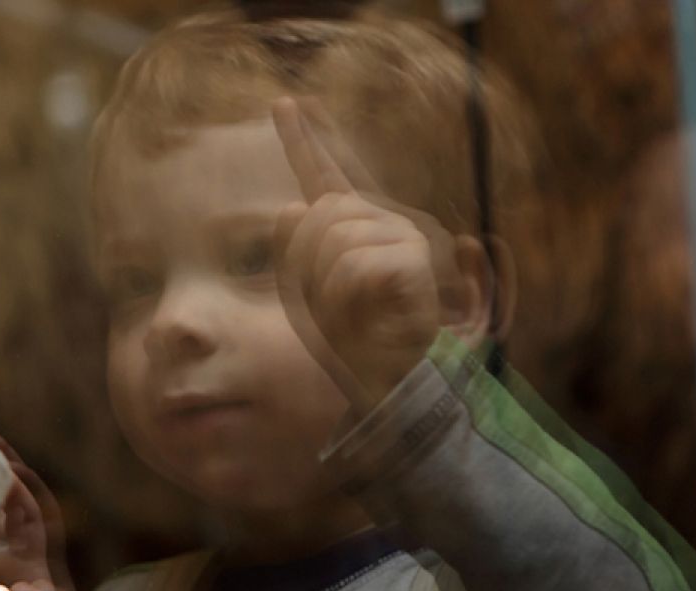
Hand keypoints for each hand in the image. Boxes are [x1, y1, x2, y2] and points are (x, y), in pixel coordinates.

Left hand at [272, 97, 483, 410]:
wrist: (387, 382)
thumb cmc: (352, 344)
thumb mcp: (308, 298)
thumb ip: (295, 252)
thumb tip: (292, 207)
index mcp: (350, 229)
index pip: (323, 176)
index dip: (302, 140)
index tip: (283, 103)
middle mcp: (379, 222)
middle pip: (315, 217)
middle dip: (308, 270)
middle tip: (336, 308)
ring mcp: (401, 235)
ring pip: (332, 241)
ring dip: (329, 290)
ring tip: (356, 315)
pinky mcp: (412, 258)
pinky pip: (353, 267)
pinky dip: (349, 301)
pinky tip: (373, 315)